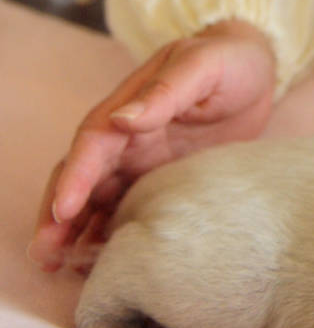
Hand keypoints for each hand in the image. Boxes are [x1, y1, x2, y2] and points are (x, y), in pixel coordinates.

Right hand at [29, 19, 276, 271]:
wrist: (253, 70)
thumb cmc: (225, 61)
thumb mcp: (200, 67)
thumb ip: (165, 92)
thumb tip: (124, 119)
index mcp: (129, 110)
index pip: (92, 147)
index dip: (75, 179)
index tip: (62, 210)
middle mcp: (127, 140)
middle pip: (82, 180)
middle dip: (58, 215)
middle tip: (44, 253)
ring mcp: (143, 162)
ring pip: (98, 200)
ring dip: (75, 231)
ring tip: (56, 267)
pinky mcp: (162, 179)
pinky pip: (129, 208)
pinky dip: (110, 233)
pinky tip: (99, 262)